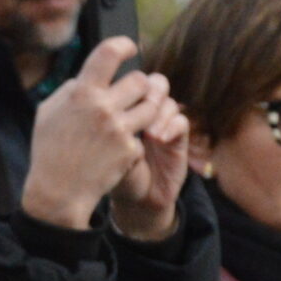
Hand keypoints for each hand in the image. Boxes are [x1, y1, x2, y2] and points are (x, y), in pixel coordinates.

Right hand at [22, 37, 169, 230]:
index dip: (124, 44)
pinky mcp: (130, 150)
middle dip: (139, 85)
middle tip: (134, 93)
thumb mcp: (48, 112)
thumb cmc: (49, 151)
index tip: (131, 47)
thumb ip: (71, 89)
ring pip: (151, 106)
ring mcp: (119, 129)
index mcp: (81, 92)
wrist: (58, 192)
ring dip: (145, 109)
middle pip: (140, 80)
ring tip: (135, 116)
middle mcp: (103, 107)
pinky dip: (135, 140)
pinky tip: (120, 149)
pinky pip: (143, 135)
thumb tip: (87, 76)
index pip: (109, 53)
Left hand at [110, 90, 189, 242]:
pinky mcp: (178, 140)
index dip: (128, 80)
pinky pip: (181, 122)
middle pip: (153, 83)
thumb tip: (99, 103)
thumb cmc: (111, 174)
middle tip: (135, 107)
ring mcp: (163, 124)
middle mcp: (146, 112)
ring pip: (168, 101)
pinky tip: (159, 139)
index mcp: (125, 107)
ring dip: (158, 112)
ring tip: (148, 132)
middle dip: (147, 90)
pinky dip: (171, 126)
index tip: (115, 93)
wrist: (134, 200)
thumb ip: (100, 125)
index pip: (129, 80)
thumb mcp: (99, 148)